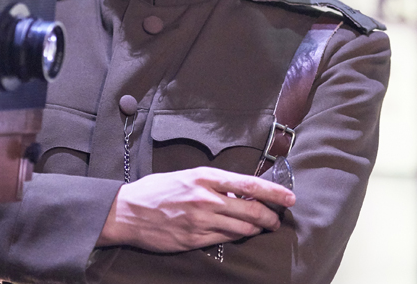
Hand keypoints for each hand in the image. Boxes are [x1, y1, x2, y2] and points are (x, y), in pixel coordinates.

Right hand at [96, 166, 294, 252]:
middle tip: (276, 219)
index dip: (274, 192)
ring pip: (241, 229)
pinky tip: (237, 234)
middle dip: (270, 217)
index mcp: (203, 178)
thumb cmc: (155, 191)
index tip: (290, 197)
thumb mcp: (185, 176)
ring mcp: (200, 221)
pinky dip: (235, 237)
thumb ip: (211, 183)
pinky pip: (224, 239)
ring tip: (259, 228)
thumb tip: (238, 192)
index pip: (248, 185)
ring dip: (255, 229)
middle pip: (251, 211)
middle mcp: (205, 199)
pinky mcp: (194, 239)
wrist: (126, 212)